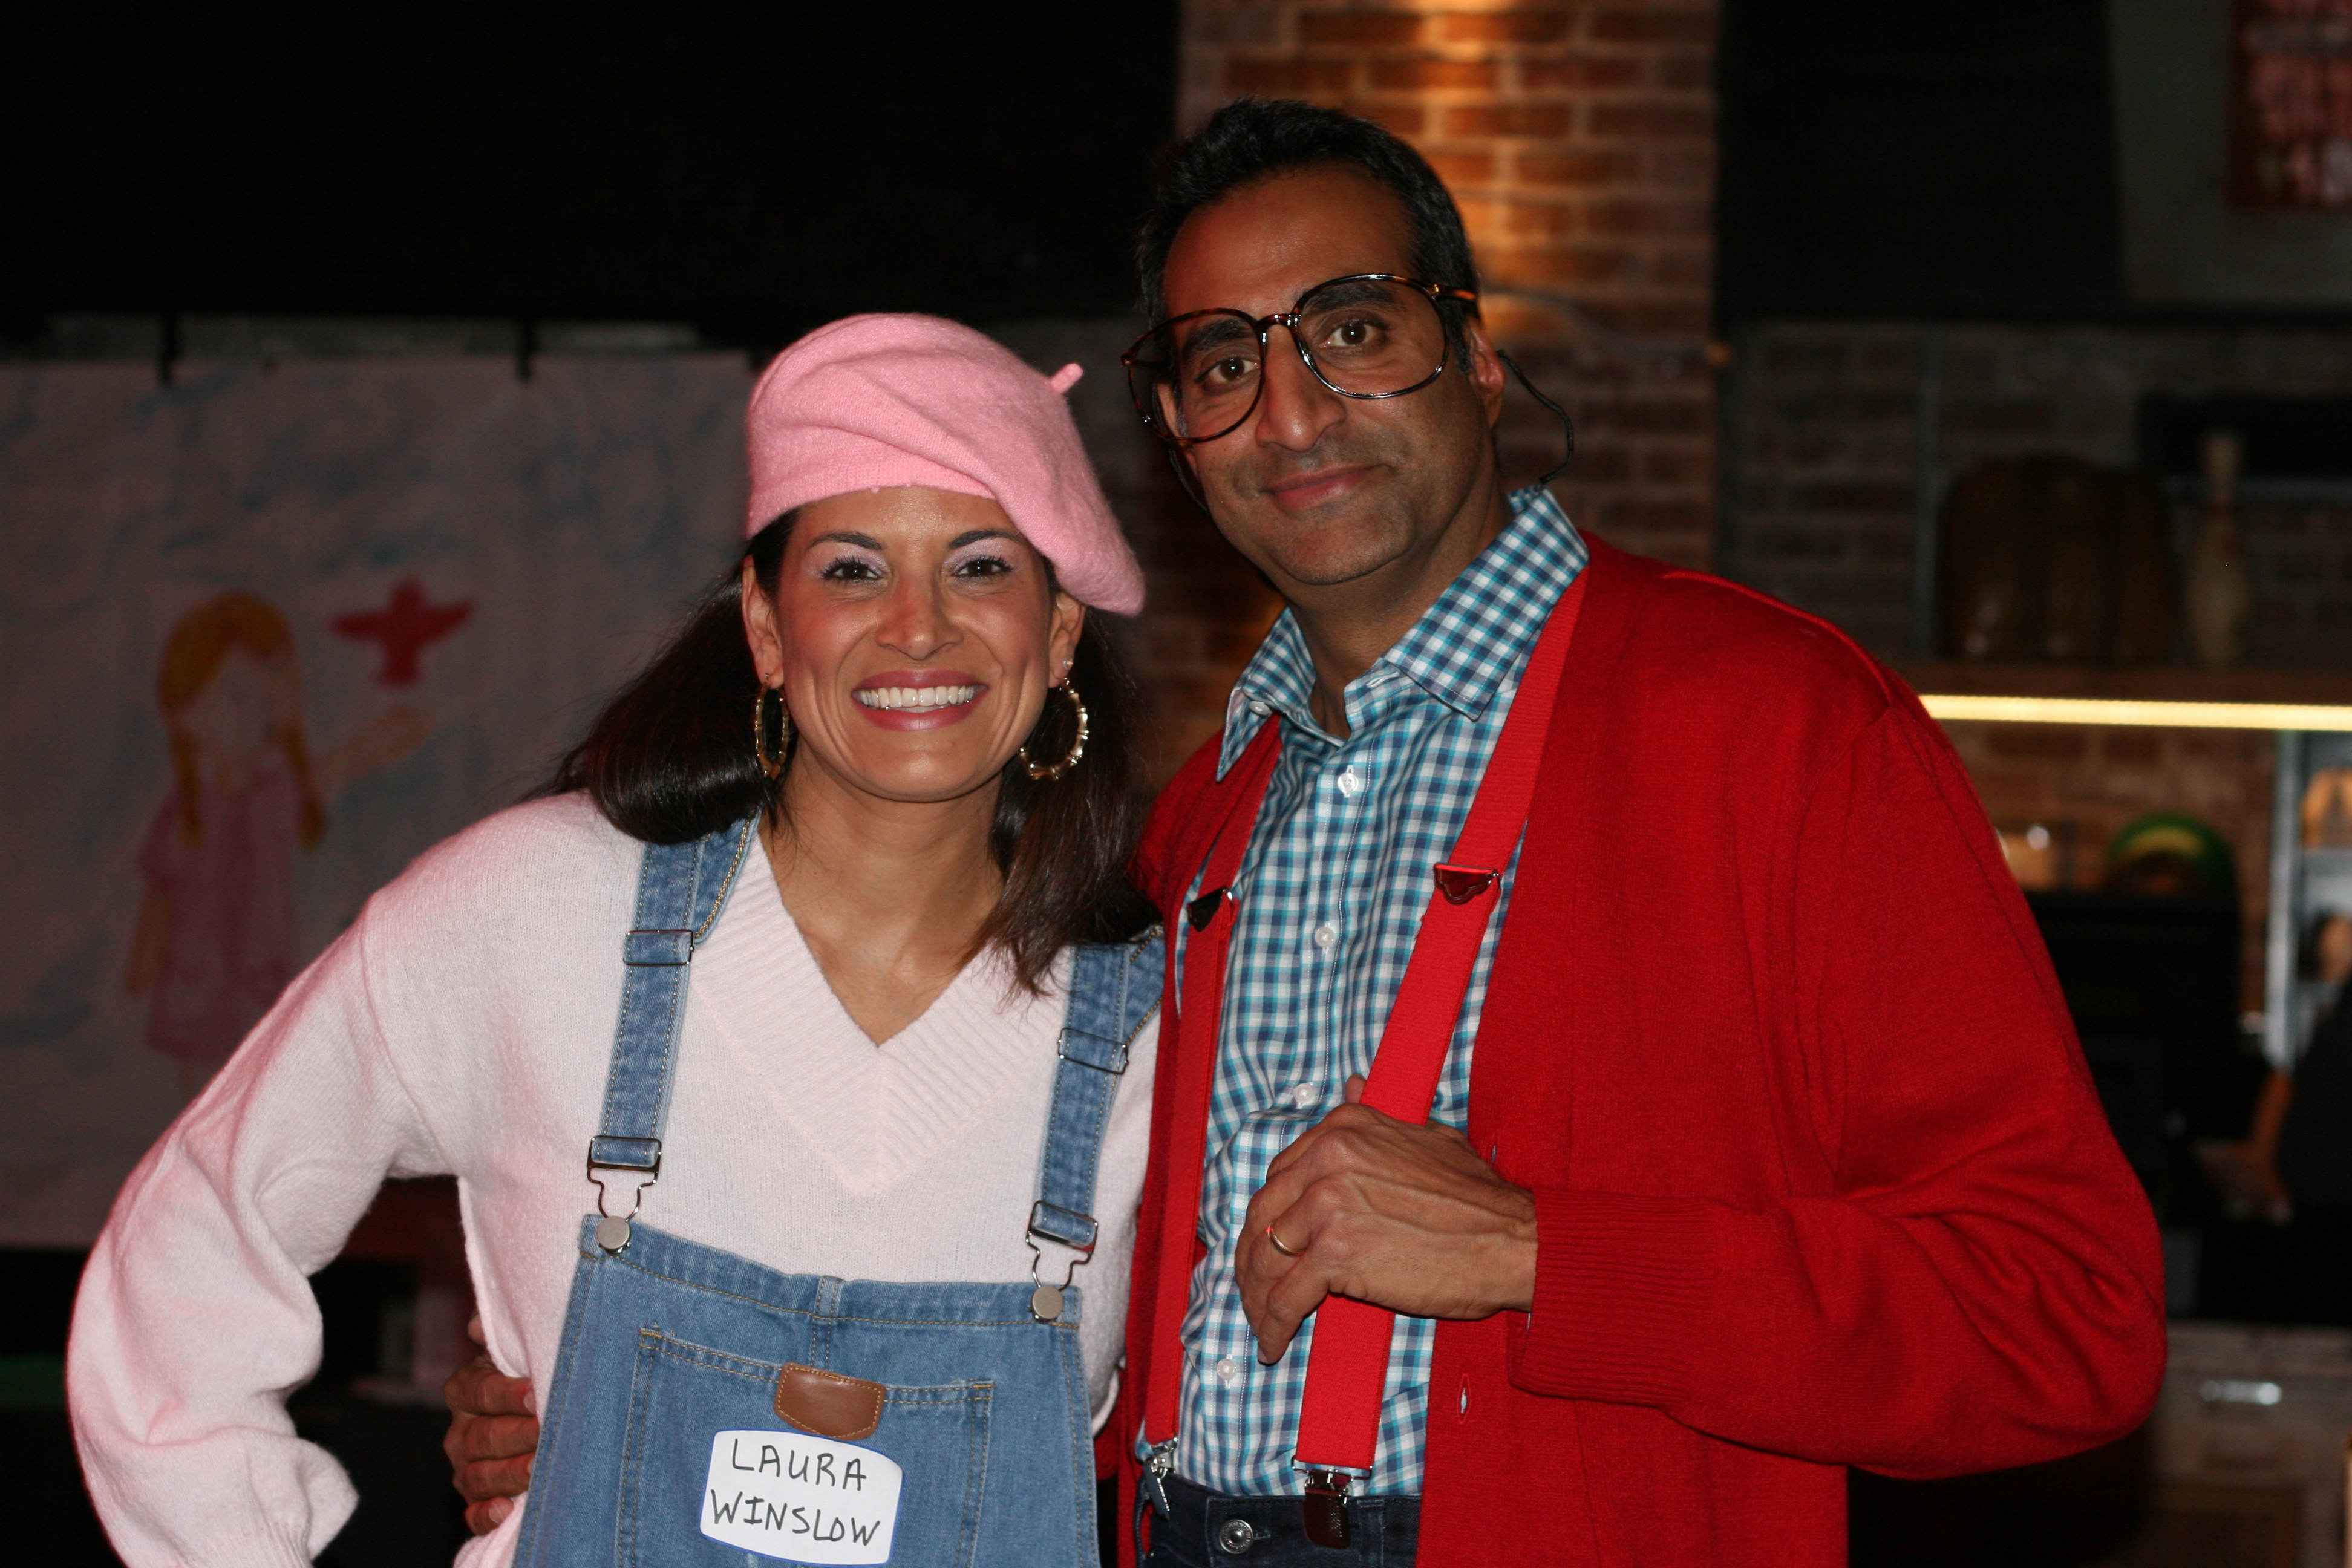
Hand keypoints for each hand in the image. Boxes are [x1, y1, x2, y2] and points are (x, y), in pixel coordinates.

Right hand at [443, 1316, 539, 1533]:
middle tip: (547, 1433)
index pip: (481, 1391)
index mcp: (466, 1388)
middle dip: (517, 1436)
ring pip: (478, 1475)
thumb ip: (499, 1333)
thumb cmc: (528, 1371)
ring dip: (508, 1474)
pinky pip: (472, 1513)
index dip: (508, 1394)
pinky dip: (486, 1515)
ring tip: (539, 1469)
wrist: (532, 1409)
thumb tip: (478, 1324)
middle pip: (482, 1436)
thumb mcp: (516, 1347)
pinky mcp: (475, 1498)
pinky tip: (506, 1512)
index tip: (537, 1394)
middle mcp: (460, 1430)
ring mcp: (465, 1466)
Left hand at [1237, 1075, 1537, 1364]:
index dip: (1271, 1215)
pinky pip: (1285, 1297)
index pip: (1280, 1175)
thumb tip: (1351, 1084)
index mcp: (1344, 1129)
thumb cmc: (1477, 1198)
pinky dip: (1273, 1325)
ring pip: (1265, 1257)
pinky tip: (1274, 1344)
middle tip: (1256, 1287)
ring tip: (1262, 1320)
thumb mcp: (1425, 1135)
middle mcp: (1328, 1159)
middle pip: (1263, 1215)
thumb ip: (1376, 1120)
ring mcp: (1327, 1205)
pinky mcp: (1334, 1254)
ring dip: (1256, 1295)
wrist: (1512, 1240)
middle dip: (1253, 1256)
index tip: (1271, 1241)